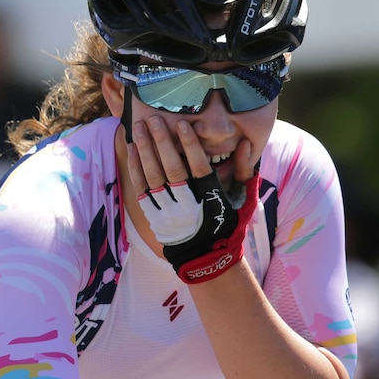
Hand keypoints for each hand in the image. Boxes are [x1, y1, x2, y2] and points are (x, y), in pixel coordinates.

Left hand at [127, 116, 259, 282]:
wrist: (206, 258)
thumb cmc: (227, 224)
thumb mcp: (243, 201)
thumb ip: (244, 172)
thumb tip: (245, 144)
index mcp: (210, 200)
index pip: (199, 169)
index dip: (190, 146)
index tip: (182, 124)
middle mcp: (188, 206)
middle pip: (172, 170)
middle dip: (162, 142)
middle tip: (154, 119)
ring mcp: (169, 213)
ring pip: (153, 177)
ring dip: (145, 150)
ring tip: (140, 128)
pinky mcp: (154, 218)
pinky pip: (142, 189)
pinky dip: (136, 168)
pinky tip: (133, 149)